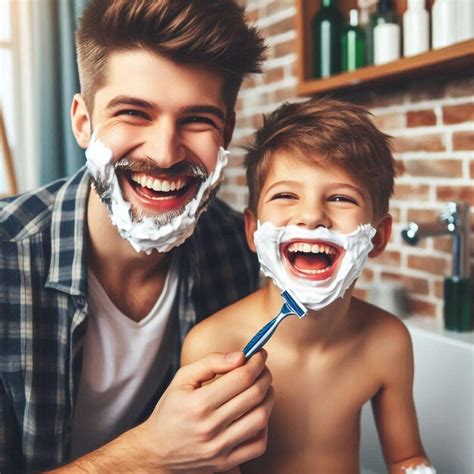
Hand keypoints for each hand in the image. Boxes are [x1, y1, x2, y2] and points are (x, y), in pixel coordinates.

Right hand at [140, 350, 273, 471]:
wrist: (156, 451)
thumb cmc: (170, 410)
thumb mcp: (182, 378)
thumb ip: (211, 362)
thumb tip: (240, 356)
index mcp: (198, 403)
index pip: (241, 377)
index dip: (256, 362)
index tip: (260, 353)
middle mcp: (210, 427)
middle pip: (254, 395)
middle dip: (264, 375)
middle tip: (262, 367)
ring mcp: (219, 448)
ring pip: (260, 418)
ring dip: (268, 397)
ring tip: (263, 387)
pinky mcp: (225, 463)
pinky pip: (258, 444)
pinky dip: (264, 425)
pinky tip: (257, 412)